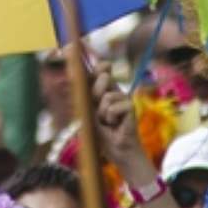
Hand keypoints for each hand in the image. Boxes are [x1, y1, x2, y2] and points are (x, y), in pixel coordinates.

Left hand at [91, 63, 151, 182]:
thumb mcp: (89, 115)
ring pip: (106, 95)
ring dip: (102, 113)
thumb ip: (85, 97)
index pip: (100, 70)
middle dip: (95, 93)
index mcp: (103, 90)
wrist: (119, 152)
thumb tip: (76, 78)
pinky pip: (113, 107)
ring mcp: (124, 98)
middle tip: (99, 112)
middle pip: (102, 76)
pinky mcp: (131, 107)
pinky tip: (115, 125)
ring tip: (108, 123)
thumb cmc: (103, 135)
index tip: (86, 55)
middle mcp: (114, 91)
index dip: (95, 62)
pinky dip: (110, 118)